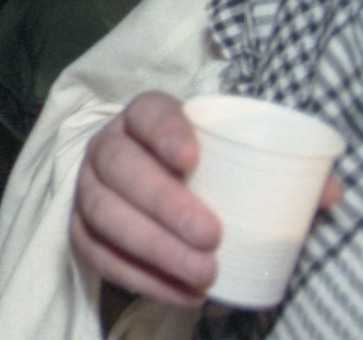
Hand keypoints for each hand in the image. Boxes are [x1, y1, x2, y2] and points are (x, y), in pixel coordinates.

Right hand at [72, 90, 343, 304]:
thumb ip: (278, 171)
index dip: (165, 132)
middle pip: (120, 167)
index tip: (193, 157)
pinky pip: (95, 253)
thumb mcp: (234, 159)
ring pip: (103, 212)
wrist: (152, 187)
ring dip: (152, 247)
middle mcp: (107, 147)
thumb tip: (326, 192)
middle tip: (210, 236)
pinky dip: (138, 276)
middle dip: (162, 202)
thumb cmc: (203, 171)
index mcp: (144, 118)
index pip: (147, 113)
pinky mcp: (79, 227)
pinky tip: (181, 292)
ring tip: (201, 273)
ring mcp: (88, 187)